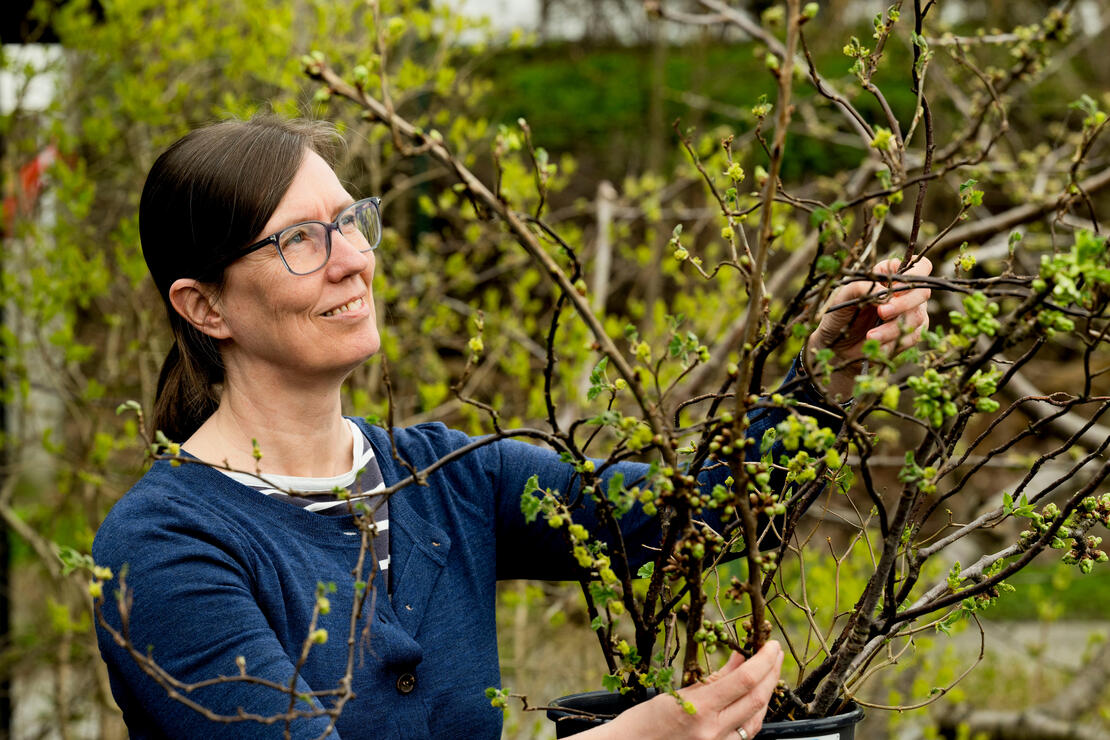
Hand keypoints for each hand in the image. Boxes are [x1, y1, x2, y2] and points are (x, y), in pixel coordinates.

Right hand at [585, 641, 783, 739]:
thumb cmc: (644, 721)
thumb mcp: (677, 692)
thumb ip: (713, 678)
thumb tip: (740, 659)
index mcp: (700, 709)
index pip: (745, 680)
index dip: (764, 659)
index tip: (770, 644)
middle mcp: (713, 731)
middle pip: (757, 699)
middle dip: (771, 672)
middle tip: (774, 652)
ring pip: (757, 718)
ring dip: (766, 693)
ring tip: (769, 671)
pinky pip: (746, 733)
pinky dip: (754, 712)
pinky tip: (755, 698)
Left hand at [806, 257, 932, 399]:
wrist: (837, 345)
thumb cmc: (841, 314)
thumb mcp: (844, 296)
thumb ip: (862, 287)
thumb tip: (885, 292)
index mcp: (892, 276)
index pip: (921, 267)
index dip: (914, 276)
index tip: (894, 289)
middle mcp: (906, 293)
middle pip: (923, 292)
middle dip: (903, 303)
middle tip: (881, 312)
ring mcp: (911, 313)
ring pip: (916, 317)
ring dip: (893, 328)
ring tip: (870, 336)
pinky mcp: (910, 334)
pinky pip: (912, 337)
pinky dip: (893, 342)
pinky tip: (875, 345)